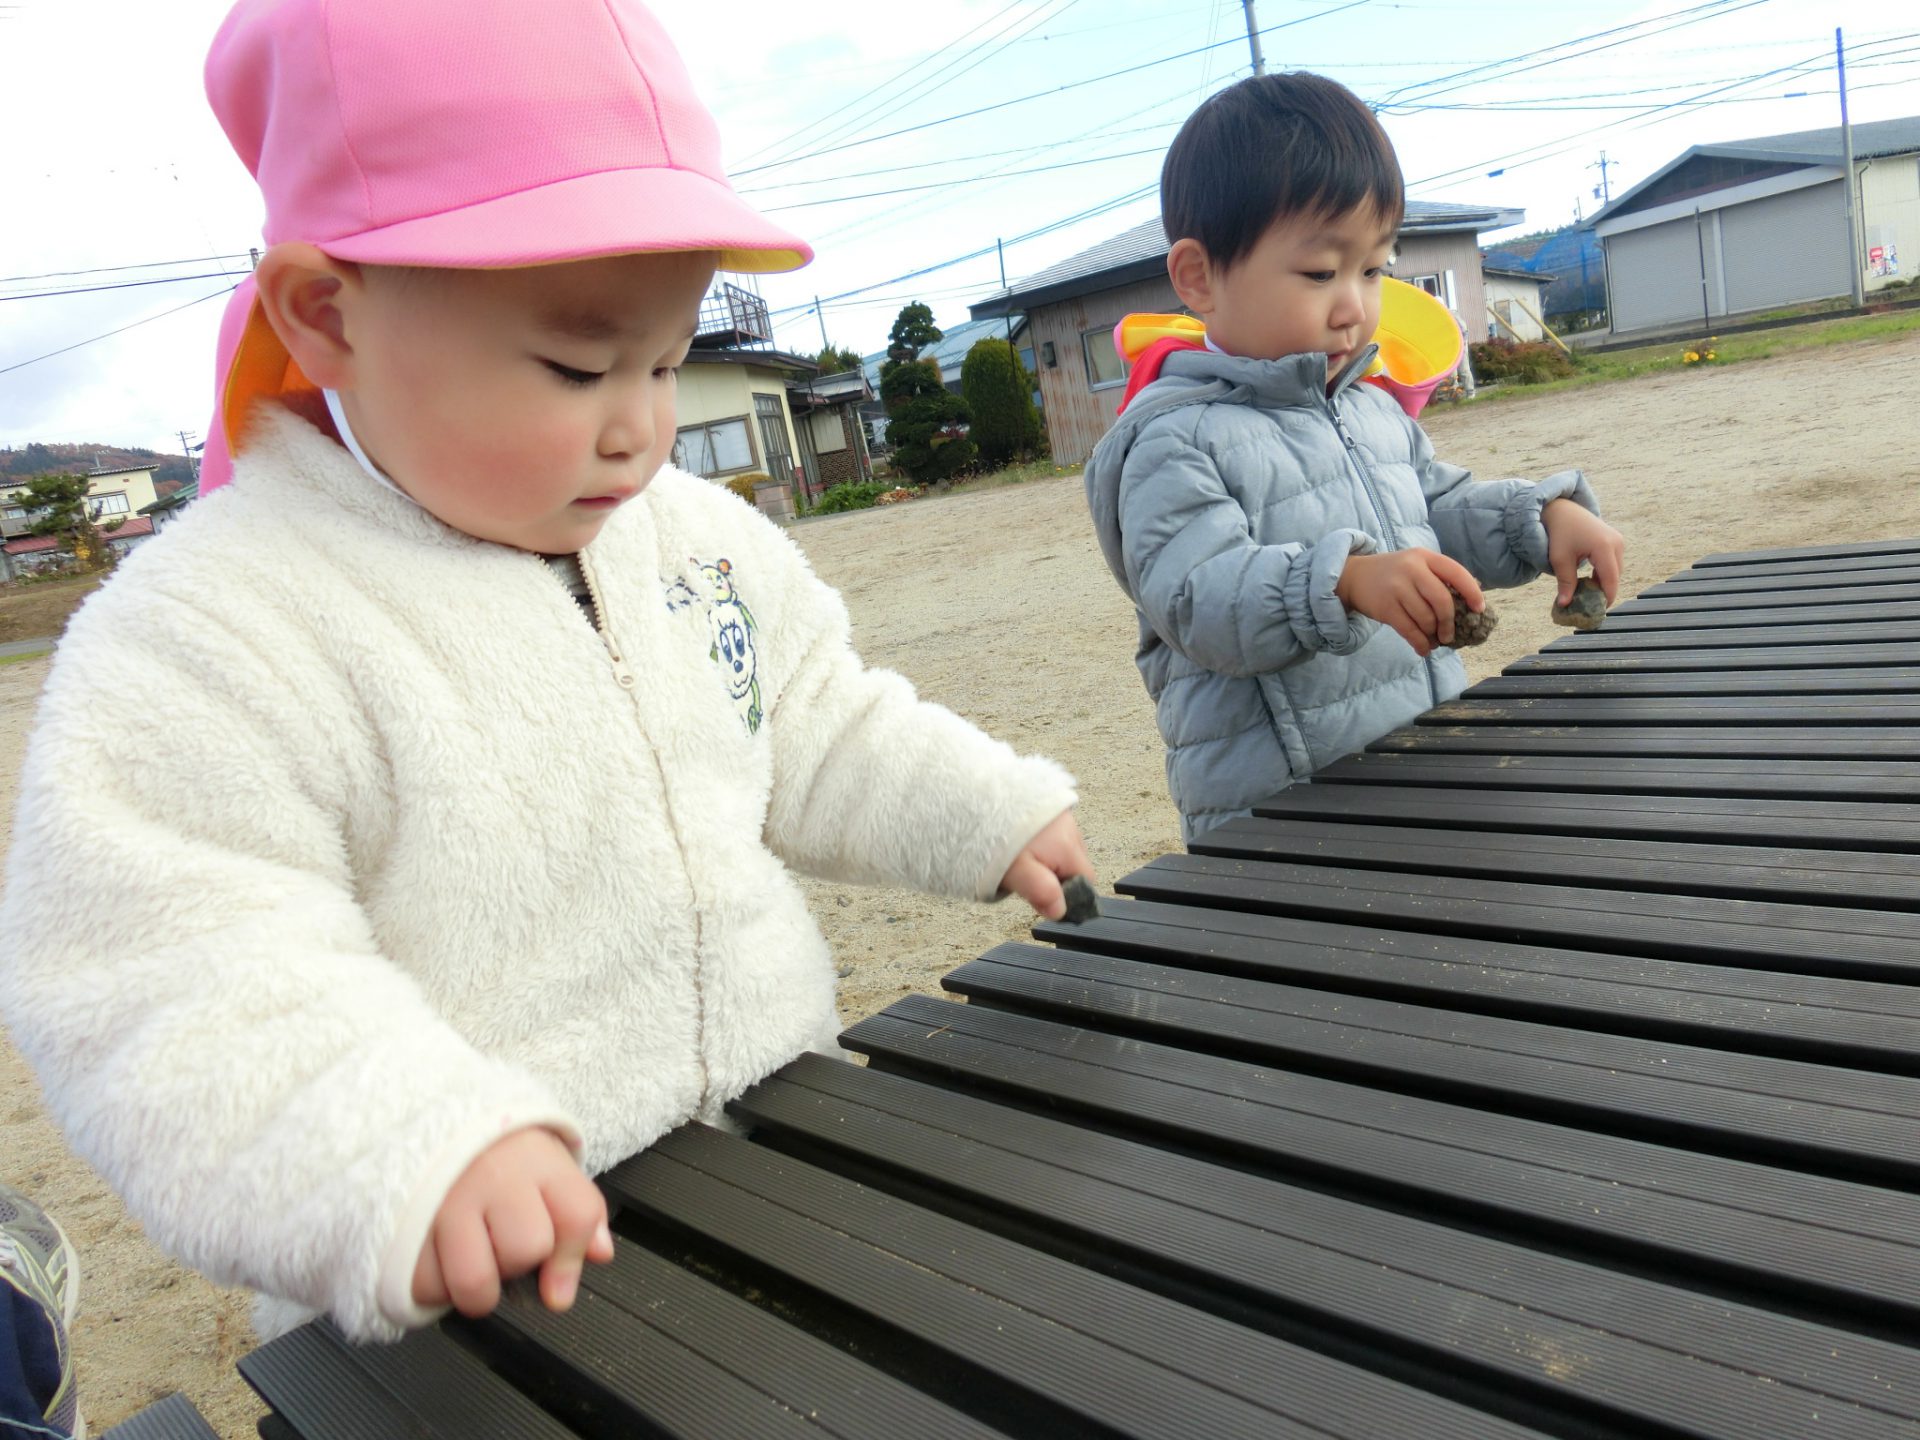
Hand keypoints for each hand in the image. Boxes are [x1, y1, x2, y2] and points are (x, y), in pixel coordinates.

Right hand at [412, 1127, 612, 1318]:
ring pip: (475, 1282)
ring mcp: (443, 1200)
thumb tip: (601, 1254)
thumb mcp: (548, 1166)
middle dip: (518, 1265)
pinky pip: (425, 1287)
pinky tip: (440, 1259)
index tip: (558, 1285)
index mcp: (536, 1160)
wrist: (428, 1120)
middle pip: (524, 1252)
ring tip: (472, 1261)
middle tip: (501, 1246)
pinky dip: (435, 1287)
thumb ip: (580, 1211)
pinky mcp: (402, 1226)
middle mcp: (491, 1177)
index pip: (576, 1216)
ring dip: (477, 1288)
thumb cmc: (496, 1152)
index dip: (572, 1260)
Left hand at [999, 809, 1094, 920]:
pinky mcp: (1046, 804)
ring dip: (1044, 856)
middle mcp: (1070, 827)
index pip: (1086, 882)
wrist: (976, 792)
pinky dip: (1037, 839)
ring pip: (1061, 847)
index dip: (1068, 895)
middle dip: (1054, 875)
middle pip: (1074, 864)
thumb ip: (1042, 892)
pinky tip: (1017, 838)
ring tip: (1016, 854)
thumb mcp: (1016, 872)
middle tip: (1024, 874)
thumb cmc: (995, 833)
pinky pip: (1050, 830)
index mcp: (1068, 847)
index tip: (1043, 895)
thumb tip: (1060, 911)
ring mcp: (1059, 813)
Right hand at [1334, 548, 1483, 656]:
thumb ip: (1438, 579)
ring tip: (1434, 641)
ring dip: (1433, 635)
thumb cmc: (1394, 574)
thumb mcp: (1416, 566)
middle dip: (1449, 622)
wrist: (1353, 576)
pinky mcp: (1385, 607)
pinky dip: (1420, 643)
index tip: (1478, 609)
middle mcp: (1412, 569)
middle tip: (1449, 635)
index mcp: (1425, 557)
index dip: (1472, 592)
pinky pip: (1410, 630)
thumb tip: (1468, 606)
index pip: (1456, 573)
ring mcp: (1397, 587)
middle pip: (1441, 600)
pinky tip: (1424, 649)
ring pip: (1426, 618)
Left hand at [1542, 499, 1624, 606]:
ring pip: (1616, 570)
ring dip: (1604, 582)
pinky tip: (1590, 581)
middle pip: (1615, 576)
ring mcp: (1618, 540)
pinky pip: (1614, 563)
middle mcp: (1616, 543)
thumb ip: (1565, 583)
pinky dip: (1604, 573)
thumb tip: (1564, 604)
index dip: (1607, 597)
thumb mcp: (1560, 560)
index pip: (1611, 580)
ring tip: (1587, 593)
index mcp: (1603, 547)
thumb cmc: (1559, 533)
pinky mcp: (1616, 540)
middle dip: (1604, 591)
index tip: (1598, 611)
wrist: (1562, 511)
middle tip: (1589, 605)